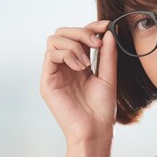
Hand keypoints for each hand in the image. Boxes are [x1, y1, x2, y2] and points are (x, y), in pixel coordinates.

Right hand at [40, 20, 116, 147]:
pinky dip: (67, 54)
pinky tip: (80, 67)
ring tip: (87, 62)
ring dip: (74, 44)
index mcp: (79, 64)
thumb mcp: (108, 76)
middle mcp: (65, 66)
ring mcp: (55, 72)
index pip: (79, 36)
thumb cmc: (102, 109)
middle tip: (96, 43)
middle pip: (63, 33)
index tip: (106, 26)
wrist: (95, 130)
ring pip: (55, 40)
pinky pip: (51, 55)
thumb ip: (107, 55)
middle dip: (81, 32)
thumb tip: (108, 33)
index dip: (91, 27)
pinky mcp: (47, 81)